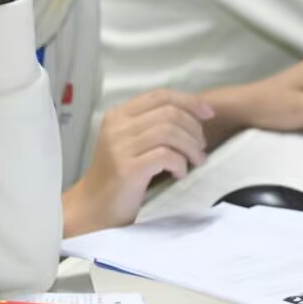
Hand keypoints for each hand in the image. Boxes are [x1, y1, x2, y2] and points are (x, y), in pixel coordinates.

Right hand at [63, 90, 213, 235]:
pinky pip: (166, 155)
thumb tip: (194, 116)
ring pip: (170, 132)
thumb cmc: (119, 177)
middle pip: (169, 112)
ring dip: (190, 147)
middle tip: (200, 148)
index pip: (159, 95)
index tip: (209, 115)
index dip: (189, 101)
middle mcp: (116, 126)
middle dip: (194, 128)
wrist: (94, 208)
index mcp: (118, 115)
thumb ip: (152, 126)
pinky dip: (180, 163)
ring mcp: (119, 147)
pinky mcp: (126, 168)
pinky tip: (179, 174)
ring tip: (195, 162)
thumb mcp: (131, 144)